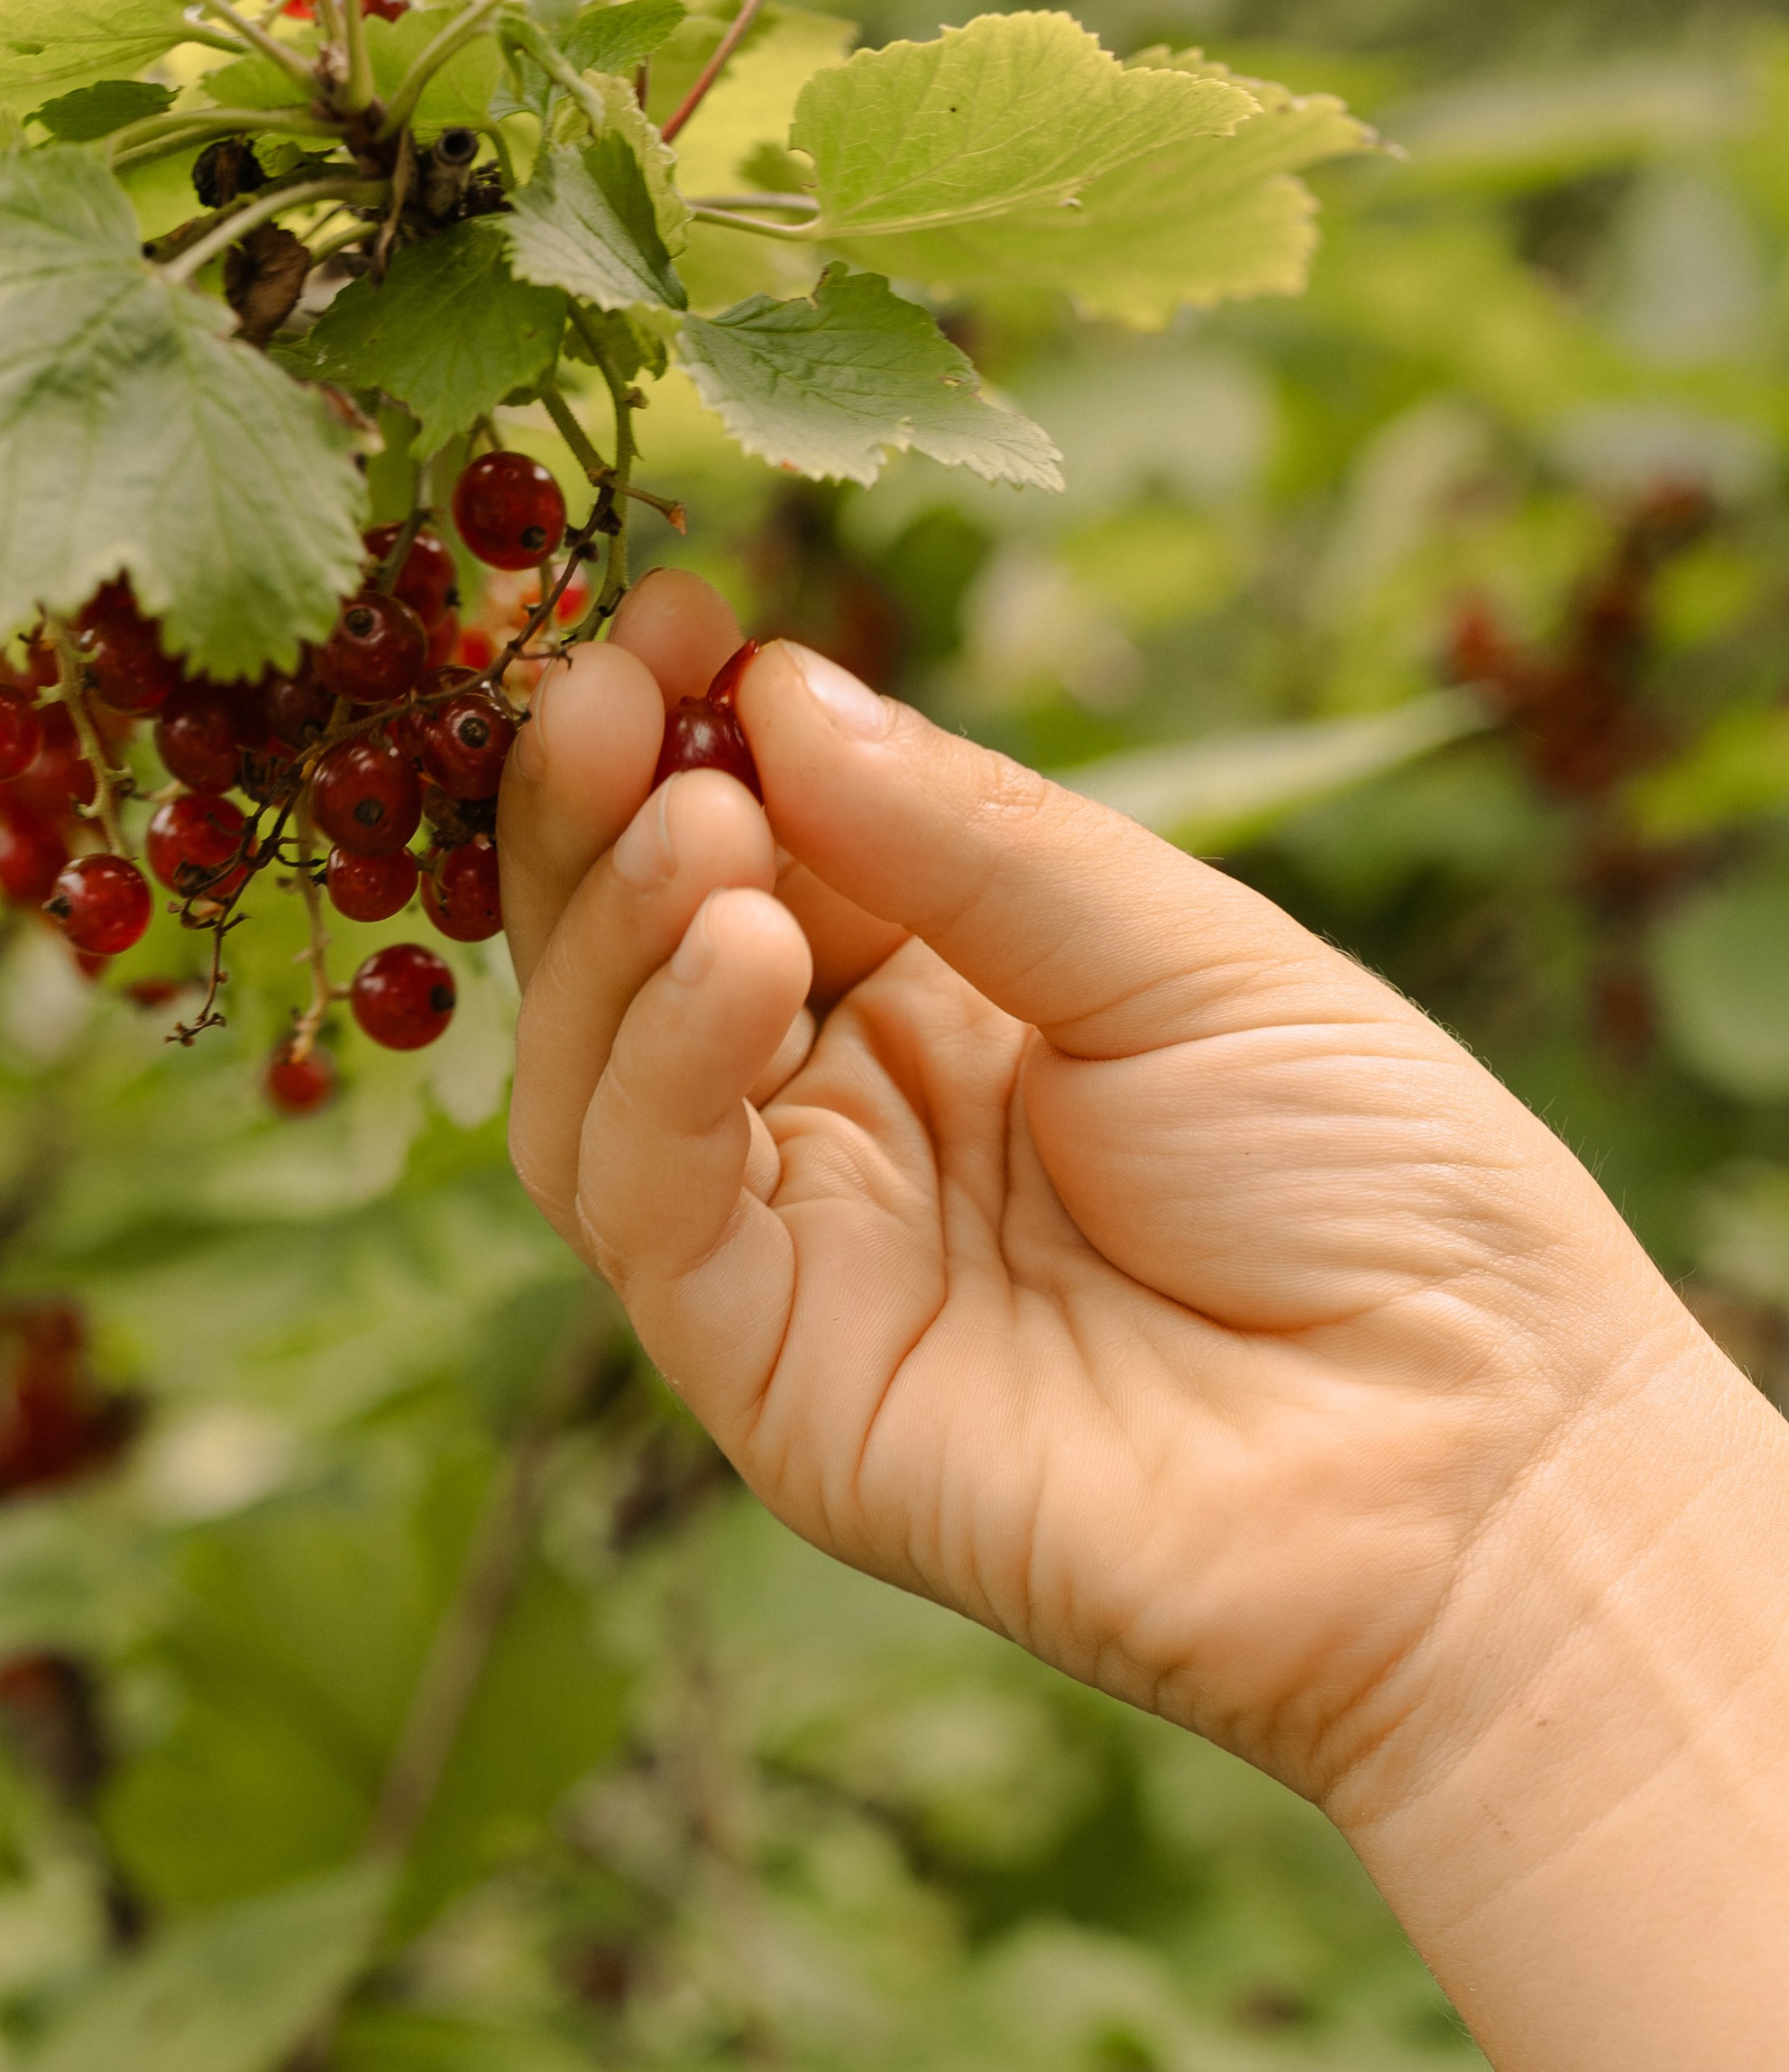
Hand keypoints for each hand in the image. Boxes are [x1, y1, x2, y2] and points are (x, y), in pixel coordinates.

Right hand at [499, 573, 1715, 1829]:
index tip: (678, 608)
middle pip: (636, 958)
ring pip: (599, 1087)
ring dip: (616, 932)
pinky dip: (665, 1073)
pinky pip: (656, 1215)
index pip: (752, 848)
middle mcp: (847, 1127)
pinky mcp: (776, 1382)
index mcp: (945, 1004)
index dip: (695, 731)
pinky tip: (740, 949)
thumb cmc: (1378, 1189)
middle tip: (612, 679)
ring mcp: (803, 1260)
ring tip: (694, 818)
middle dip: (603, 810)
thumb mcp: (1188, 952)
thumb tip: (780, 687)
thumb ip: (974, 839)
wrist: (1473, 1463)